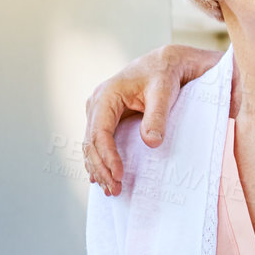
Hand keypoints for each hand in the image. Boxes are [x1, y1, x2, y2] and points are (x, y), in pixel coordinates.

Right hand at [83, 45, 221, 195]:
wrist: (163, 64)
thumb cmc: (163, 75)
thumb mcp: (163, 93)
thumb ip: (157, 117)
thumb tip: (151, 143)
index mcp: (106, 95)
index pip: (100, 133)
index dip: (108, 157)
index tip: (120, 175)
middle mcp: (96, 103)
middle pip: (91, 143)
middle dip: (101, 169)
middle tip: (115, 190)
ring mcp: (98, 111)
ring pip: (91, 146)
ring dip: (98, 168)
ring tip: (111, 190)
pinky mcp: (105, 119)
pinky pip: (97, 143)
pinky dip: (100, 161)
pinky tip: (103, 178)